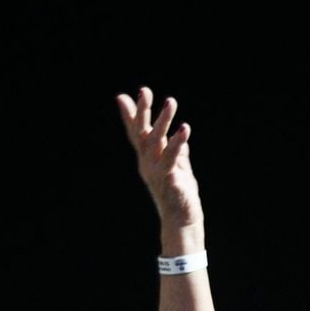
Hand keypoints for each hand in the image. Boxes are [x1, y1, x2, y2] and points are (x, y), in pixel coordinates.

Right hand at [116, 86, 201, 230]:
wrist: (181, 220)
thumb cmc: (179, 193)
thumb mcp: (178, 166)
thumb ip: (177, 149)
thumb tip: (178, 131)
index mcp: (149, 159)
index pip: (138, 133)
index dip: (132, 115)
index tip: (125, 95)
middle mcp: (148, 164)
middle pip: (143, 134)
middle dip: (143, 112)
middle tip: (144, 90)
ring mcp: (157, 173)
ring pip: (158, 145)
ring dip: (165, 124)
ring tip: (171, 103)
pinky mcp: (170, 182)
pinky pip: (173, 161)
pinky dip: (178, 146)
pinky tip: (185, 130)